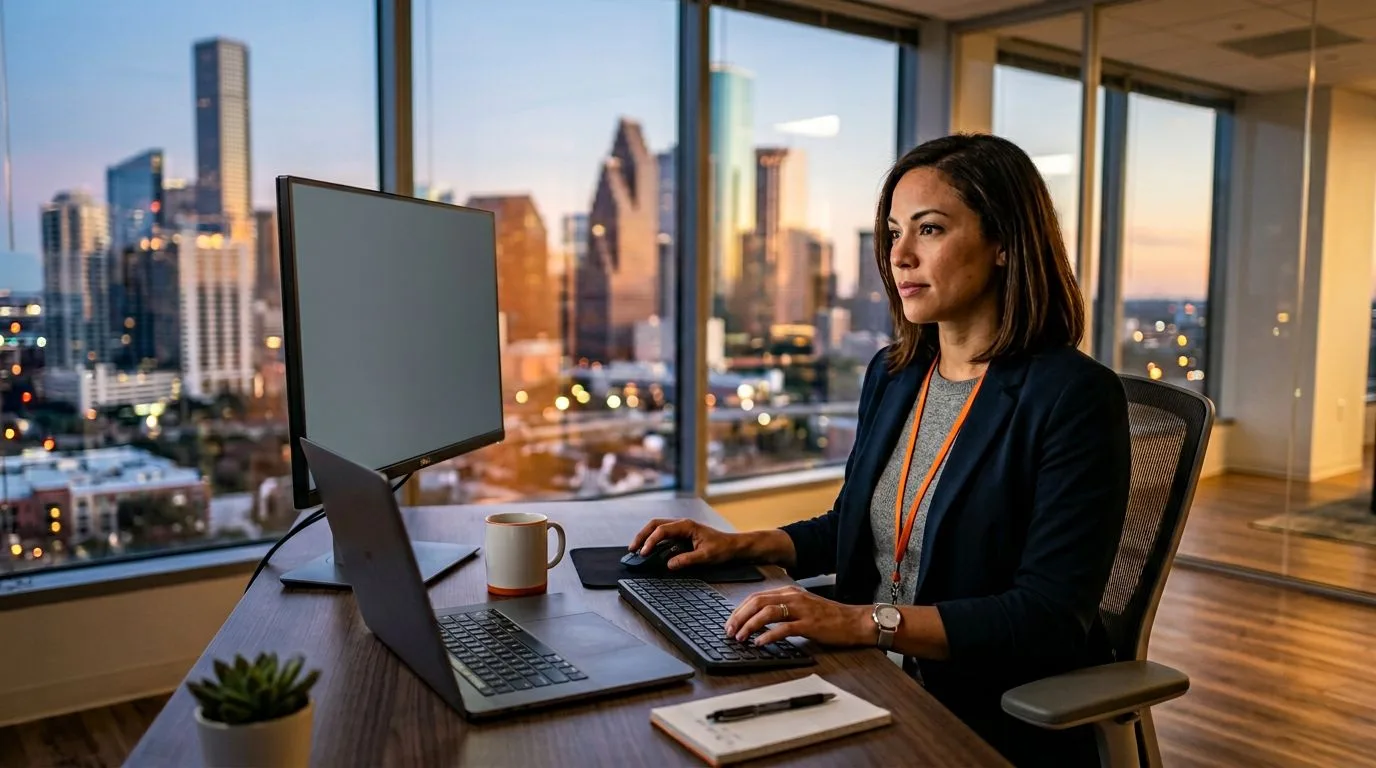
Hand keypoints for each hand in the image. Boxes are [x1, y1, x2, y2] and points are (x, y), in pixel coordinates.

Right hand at [628, 518, 739, 569]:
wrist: (734, 546)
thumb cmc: (722, 549)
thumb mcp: (706, 556)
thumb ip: (687, 560)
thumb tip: (669, 564)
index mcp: (687, 526)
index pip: (662, 530)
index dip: (650, 541)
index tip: (644, 553)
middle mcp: (682, 524)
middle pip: (655, 524)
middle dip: (642, 535)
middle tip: (632, 549)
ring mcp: (681, 528)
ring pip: (657, 527)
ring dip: (646, 536)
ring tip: (636, 549)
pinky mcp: (681, 534)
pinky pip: (663, 534)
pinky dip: (653, 540)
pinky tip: (649, 549)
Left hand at [724, 585, 876, 647]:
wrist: (854, 621)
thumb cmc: (830, 617)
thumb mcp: (803, 607)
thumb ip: (783, 610)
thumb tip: (758, 621)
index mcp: (790, 592)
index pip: (756, 597)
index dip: (739, 610)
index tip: (730, 622)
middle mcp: (793, 597)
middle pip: (757, 602)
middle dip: (739, 617)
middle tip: (729, 631)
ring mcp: (802, 610)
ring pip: (767, 613)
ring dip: (750, 626)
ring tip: (740, 637)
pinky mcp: (810, 625)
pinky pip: (783, 628)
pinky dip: (768, 635)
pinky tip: (759, 643)